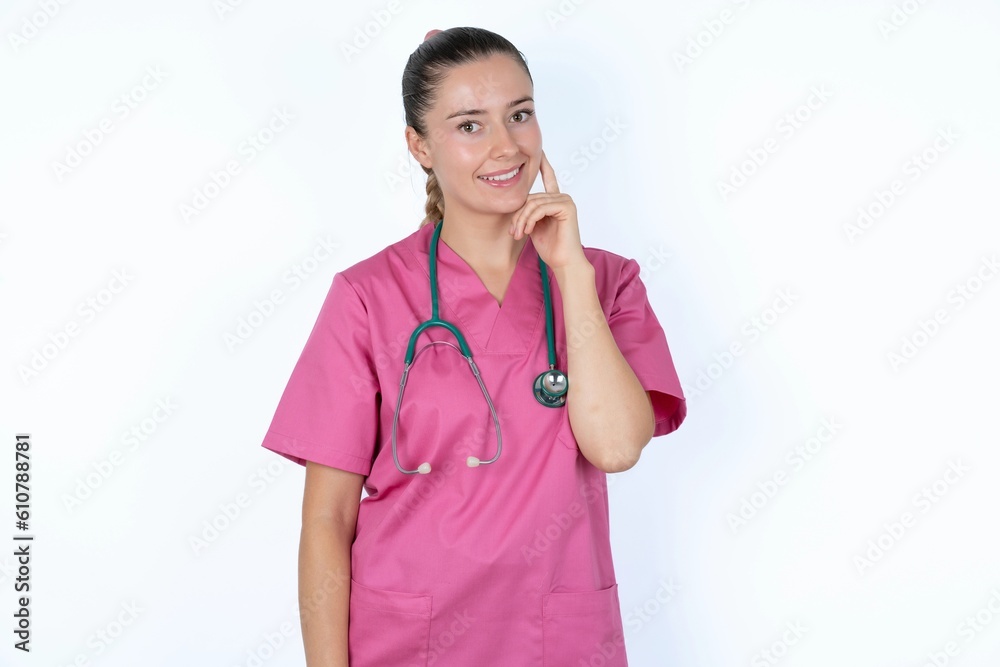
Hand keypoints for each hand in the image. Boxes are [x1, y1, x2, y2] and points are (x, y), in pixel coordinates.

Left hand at [509, 150, 587, 270]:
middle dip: (518, 215)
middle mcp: (562, 197)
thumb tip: (518, 203)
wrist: (563, 262)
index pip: (548, 177)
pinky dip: (531, 219)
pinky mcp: (567, 207)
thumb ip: (528, 212)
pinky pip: (541, 207)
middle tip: (513, 232)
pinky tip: (528, 230)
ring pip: (533, 203)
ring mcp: (566, 201)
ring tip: (519, 234)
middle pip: (531, 197)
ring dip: (522, 220)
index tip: (540, 151)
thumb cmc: (549, 247)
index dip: (543, 164)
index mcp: (554, 200)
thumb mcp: (533, 226)